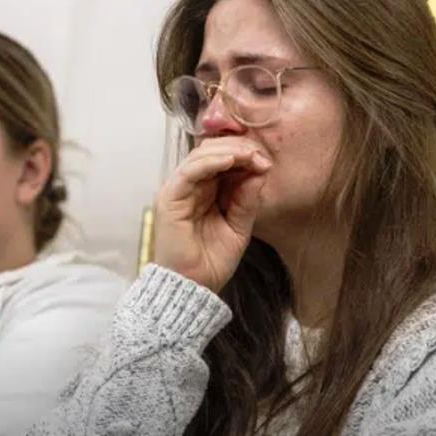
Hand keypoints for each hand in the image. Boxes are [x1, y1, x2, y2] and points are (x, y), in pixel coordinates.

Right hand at [152, 137, 270, 292]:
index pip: (221, 159)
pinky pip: (189, 172)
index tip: (266, 161)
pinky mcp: (170, 198)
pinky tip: (230, 161)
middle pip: (211, 151)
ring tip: (250, 155)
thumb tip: (260, 170)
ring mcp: (178, 191)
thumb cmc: (211, 261)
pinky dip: (210, 162)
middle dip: (238, 148)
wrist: (193, 287)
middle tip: (260, 155)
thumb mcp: (239, 225)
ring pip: (200, 155)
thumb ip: (246, 199)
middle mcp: (189, 187)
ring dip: (228, 151)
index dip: (244, 154)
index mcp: (203, 191)